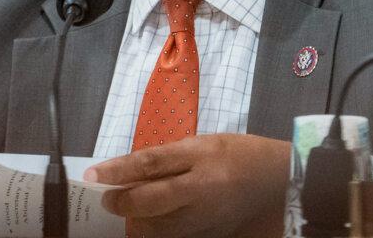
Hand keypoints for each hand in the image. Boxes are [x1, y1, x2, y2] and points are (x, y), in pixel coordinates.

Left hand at [84, 134, 289, 237]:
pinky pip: (175, 237)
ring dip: (136, 222)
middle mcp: (203, 188)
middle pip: (150, 201)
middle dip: (122, 201)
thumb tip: (131, 169)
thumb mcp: (203, 144)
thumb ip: (168, 158)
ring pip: (158, 227)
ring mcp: (207, 216)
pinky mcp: (211, 234)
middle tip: (109, 198)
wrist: (280, 181)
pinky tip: (149, 225)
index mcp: (200, 156)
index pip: (149, 163)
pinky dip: (157, 232)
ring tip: (128, 213)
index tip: (92, 175)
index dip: (117, 170)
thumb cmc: (239, 154)